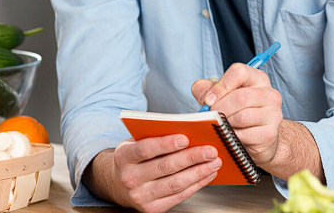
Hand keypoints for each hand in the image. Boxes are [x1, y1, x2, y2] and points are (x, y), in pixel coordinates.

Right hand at [85, 135, 220, 212]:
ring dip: (199, 172)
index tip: (186, 138)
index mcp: (124, 157)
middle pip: (165, 167)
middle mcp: (129, 178)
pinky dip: (197, 184)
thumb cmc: (136, 157)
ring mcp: (140, 196)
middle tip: (211, 150)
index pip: (145, 149)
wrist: (119, 183)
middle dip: (191, 158)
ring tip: (215, 162)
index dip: (166, 144)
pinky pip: (179, 196)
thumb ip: (157, 134)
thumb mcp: (138, 141)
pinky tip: (208, 174)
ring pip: (175, 184)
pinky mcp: (152, 208)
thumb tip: (189, 128)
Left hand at [191, 63, 282, 167]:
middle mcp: (269, 94)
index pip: (239, 72)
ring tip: (220, 126)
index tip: (208, 100)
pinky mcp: (270, 133)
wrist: (258, 139)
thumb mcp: (223, 96)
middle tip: (209, 116)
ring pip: (242, 117)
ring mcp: (273, 114)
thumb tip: (204, 95)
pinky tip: (229, 137)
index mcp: (257, 78)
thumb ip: (207, 90)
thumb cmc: (238, 113)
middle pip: (240, 97)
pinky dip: (231, 137)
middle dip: (219, 108)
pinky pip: (244, 135)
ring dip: (225, 124)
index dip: (221, 86)